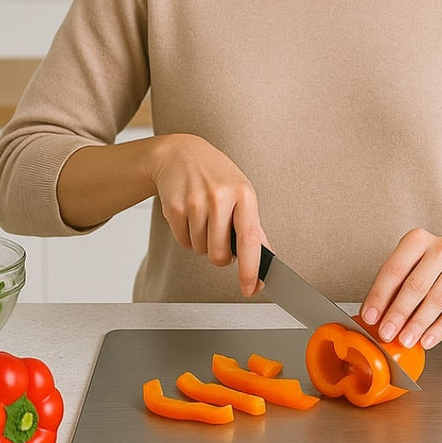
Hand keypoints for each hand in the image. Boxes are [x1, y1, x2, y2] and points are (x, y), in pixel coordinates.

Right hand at [151, 133, 266, 296]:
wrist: (182, 154)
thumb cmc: (217, 177)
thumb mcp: (242, 194)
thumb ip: (253, 229)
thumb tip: (266, 261)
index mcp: (244, 194)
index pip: (249, 239)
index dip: (250, 268)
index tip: (251, 288)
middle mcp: (220, 197)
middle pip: (219, 254)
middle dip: (219, 255)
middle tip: (219, 235)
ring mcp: (195, 201)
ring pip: (200, 250)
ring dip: (202, 242)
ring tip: (204, 217)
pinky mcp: (174, 207)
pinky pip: (183, 242)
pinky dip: (187, 236)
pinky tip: (190, 215)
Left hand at [360, 228, 441, 350]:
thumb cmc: (427, 266)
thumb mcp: (407, 267)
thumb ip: (390, 289)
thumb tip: (374, 317)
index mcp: (417, 240)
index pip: (394, 269)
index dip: (380, 295)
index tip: (370, 316)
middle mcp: (440, 249)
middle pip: (416, 285)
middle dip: (398, 313)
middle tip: (386, 332)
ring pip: (436, 300)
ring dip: (418, 324)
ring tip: (405, 339)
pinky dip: (439, 329)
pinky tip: (427, 339)